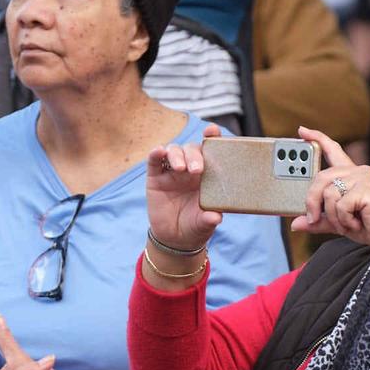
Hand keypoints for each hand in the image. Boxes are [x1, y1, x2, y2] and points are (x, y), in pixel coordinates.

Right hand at [145, 125, 224, 254]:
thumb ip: (209, 219)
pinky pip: (154, 161)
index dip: (212, 137)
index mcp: (207, 174)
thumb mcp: (204, 224)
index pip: (211, 150)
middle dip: (195, 155)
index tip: (212, 130)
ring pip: (174, 150)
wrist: (175, 239)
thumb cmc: (196, 226)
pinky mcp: (155, 177)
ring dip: (177, 155)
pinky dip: (156, 154)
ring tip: (181, 169)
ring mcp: (172, 171)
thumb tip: (216, 217)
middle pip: (192, 149)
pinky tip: (158, 152)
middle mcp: (190, 168)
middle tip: (197, 170)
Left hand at [291, 127, 369, 253]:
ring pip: (328, 193)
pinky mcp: (366, 188)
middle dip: (312, 201)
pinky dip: (343, 219)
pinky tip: (355, 223)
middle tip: (313, 219)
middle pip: (321, 178)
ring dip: (333, 216)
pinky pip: (340, 204)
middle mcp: (357, 171)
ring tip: (346, 224)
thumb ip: (319, 220)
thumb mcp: (338, 222)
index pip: (332, 150)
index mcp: (350, 175)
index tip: (302, 131)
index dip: (317, 139)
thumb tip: (296, 223)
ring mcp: (362, 177)